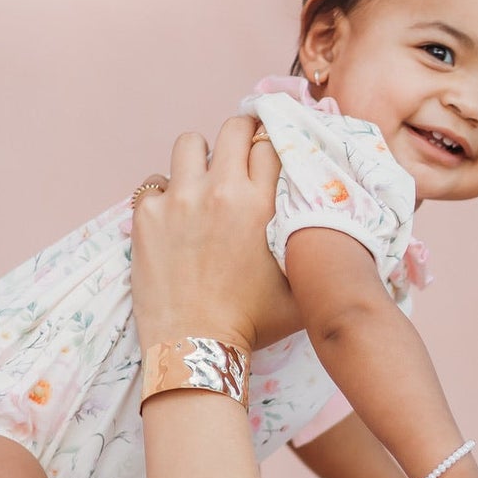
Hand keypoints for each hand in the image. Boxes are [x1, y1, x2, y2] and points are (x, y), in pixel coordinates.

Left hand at [129, 119, 298, 352]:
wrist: (196, 348)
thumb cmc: (252, 325)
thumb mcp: (301, 287)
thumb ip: (315, 249)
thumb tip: (332, 226)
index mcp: (261, 204)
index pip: (271, 144)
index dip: (273, 143)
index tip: (270, 150)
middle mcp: (220, 191)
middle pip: (233, 129)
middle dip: (241, 134)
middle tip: (241, 149)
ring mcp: (178, 200)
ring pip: (189, 143)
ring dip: (199, 157)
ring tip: (202, 179)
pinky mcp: (145, 215)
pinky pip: (154, 182)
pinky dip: (164, 194)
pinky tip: (172, 217)